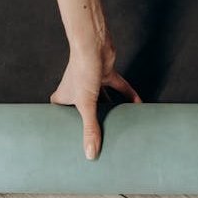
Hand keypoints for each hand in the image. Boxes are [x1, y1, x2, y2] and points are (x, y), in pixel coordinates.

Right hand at [50, 41, 141, 159]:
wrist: (93, 44)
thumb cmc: (82, 70)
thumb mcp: (86, 105)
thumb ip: (90, 129)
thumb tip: (91, 154)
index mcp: (64, 96)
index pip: (60, 113)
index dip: (63, 123)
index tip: (68, 137)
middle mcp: (76, 88)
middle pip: (83, 108)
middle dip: (91, 120)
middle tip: (98, 136)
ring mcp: (92, 81)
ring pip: (103, 98)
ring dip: (112, 109)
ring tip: (119, 124)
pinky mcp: (106, 73)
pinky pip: (118, 87)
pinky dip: (128, 95)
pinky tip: (138, 105)